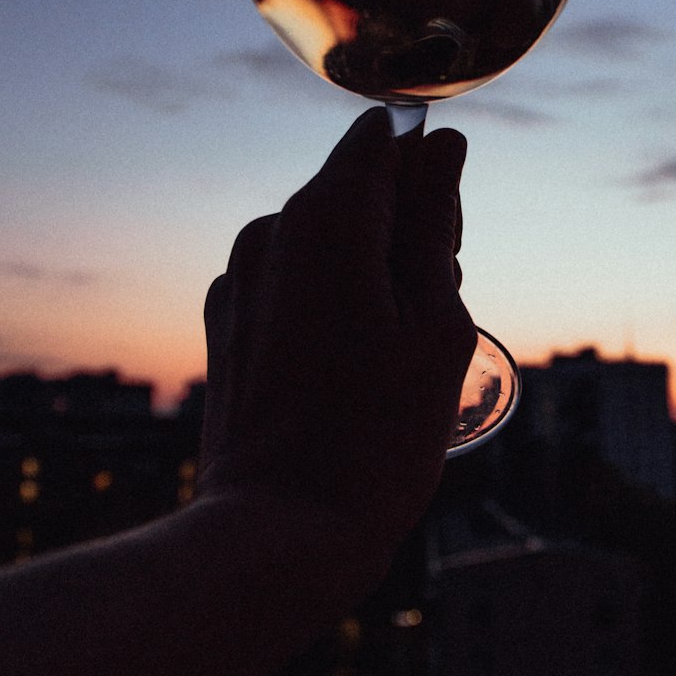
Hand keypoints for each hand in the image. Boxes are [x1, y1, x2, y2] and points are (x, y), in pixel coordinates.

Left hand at [199, 108, 476, 548]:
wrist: (280, 534)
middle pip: (355, 192)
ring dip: (370, 276)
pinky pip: (294, 286)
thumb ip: (435, 223)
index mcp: (326, 219)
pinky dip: (330, 310)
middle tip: (430, 322)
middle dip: (403, 235)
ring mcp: (239, 278)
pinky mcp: (226, 323)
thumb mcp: (436, 322)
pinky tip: (348, 380)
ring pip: (326, 243)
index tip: (449, 248)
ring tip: (391, 364)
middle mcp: (270, 232)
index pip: (382, 142)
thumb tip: (442, 147)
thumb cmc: (376, 436)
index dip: (430, 181)